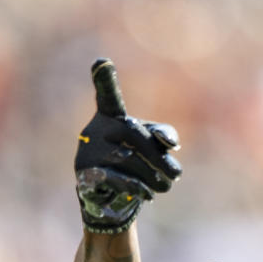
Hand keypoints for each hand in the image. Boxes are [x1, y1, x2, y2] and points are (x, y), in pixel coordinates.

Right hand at [75, 58, 181, 233]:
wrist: (111, 200)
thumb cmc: (136, 167)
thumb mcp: (154, 148)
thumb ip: (165, 136)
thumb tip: (170, 143)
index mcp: (112, 118)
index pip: (109, 98)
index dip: (105, 79)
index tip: (102, 61)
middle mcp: (96, 130)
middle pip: (135, 134)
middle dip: (160, 157)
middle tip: (176, 175)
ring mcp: (88, 151)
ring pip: (129, 160)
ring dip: (154, 177)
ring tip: (164, 186)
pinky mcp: (86, 174)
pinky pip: (116, 177)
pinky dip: (137, 188)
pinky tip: (147, 195)